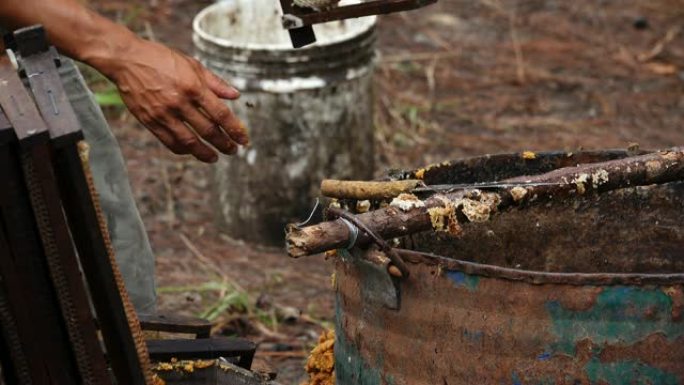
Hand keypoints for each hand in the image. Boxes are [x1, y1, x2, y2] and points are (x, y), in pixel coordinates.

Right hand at [102, 39, 247, 162]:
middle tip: (233, 150)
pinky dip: (183, 149)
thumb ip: (215, 83)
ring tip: (214, 158)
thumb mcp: (192, 64)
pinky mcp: (149, 121)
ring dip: (205, 153)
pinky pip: (170, 142)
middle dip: (224, 144)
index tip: (243, 139)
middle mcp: (180, 102)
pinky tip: (191, 151)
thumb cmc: (161, 59)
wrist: (127, 59)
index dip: (235, 130)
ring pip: (189, 142)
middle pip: (208, 131)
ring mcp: (163, 114)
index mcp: (194, 87)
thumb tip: (236, 95)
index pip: (221, 114)